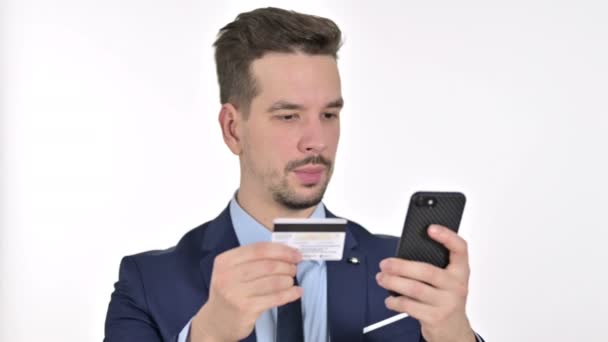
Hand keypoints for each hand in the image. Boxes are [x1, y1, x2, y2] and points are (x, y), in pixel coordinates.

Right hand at [190, 242, 302, 341]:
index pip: (259, 249)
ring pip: (273, 281)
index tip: (295, 253)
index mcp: (225, 261)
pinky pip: (275, 298)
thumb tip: (286, 252)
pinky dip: (290, 294)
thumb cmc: (230, 292)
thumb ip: (254, 260)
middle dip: (286, 265)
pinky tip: (297, 292)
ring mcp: (236, 293)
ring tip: (291, 280)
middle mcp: (228, 275)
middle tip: (294, 268)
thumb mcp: (232, 271)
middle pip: (267, 265)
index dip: (281, 250)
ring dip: (288, 279)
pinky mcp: (246, 309)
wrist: (216, 321)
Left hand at [376, 225, 475, 341]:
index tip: (431, 228)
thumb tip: (402, 257)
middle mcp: (456, 286)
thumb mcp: (447, 282)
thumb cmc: (446, 300)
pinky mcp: (434, 317)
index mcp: (460, 272)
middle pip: (426, 271)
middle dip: (400, 266)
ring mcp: (446, 303)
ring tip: (381, 278)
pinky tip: (390, 299)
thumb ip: (434, 267)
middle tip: (385, 264)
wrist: (454, 331)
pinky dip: (395, 301)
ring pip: (414, 288)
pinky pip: (409, 306)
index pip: (460, 249)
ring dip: (393, 282)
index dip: (447, 236)